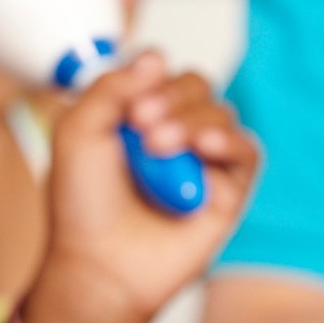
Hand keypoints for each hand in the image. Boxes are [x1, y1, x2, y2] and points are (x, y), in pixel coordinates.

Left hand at [23, 55, 260, 322]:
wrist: (97, 265)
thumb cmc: (81, 206)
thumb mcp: (77, 132)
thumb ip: (110, 87)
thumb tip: (155, 57)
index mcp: (133, 116)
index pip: (159, 72)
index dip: (149, 78)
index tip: (129, 104)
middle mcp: (171, 134)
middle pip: (195, 84)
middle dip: (170, 96)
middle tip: (141, 126)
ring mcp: (200, 161)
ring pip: (220, 112)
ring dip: (191, 120)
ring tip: (159, 147)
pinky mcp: (227, 191)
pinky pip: (246, 149)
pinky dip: (228, 140)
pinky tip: (204, 147)